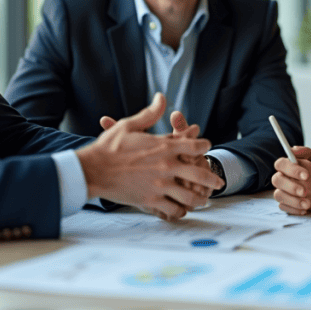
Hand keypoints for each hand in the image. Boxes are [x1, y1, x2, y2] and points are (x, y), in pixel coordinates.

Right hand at [101, 108, 216, 202]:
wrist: (93, 170)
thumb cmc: (109, 148)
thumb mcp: (130, 125)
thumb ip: (150, 113)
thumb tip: (161, 98)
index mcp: (163, 146)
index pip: (194, 146)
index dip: (203, 146)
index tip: (206, 147)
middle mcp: (166, 166)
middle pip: (199, 174)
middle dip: (211, 179)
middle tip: (217, 183)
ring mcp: (160, 185)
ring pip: (189, 196)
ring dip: (198, 199)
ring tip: (201, 200)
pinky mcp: (151, 201)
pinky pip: (173, 209)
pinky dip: (179, 211)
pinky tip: (180, 210)